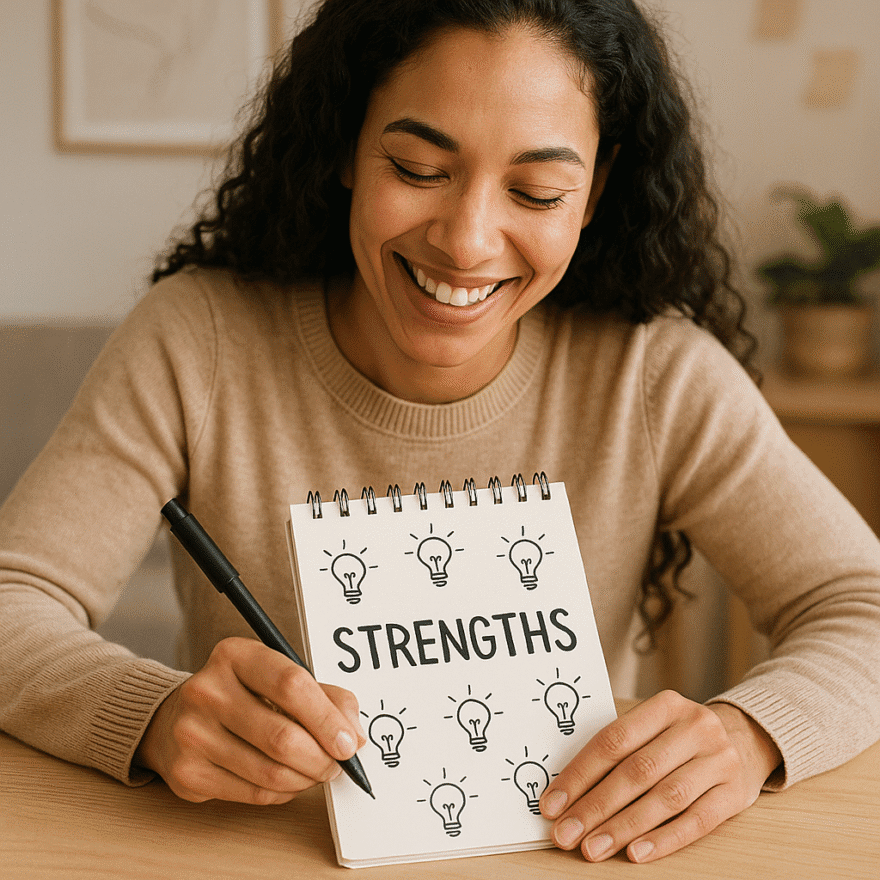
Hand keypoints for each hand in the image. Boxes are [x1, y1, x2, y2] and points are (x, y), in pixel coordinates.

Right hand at [134, 637, 365, 803]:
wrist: (174, 717)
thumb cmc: (242, 694)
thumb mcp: (280, 677)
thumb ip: (325, 697)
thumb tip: (354, 735)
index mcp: (235, 655)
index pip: (291, 685)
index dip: (327, 719)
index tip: (349, 741)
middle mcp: (208, 690)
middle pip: (283, 736)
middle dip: (322, 758)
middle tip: (339, 763)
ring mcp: (192, 733)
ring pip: (270, 772)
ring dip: (306, 778)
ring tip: (316, 771)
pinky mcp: (187, 772)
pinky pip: (253, 793)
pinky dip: (283, 792)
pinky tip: (288, 780)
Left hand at [539, 690, 781, 862]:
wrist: (745, 737)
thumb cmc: (680, 737)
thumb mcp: (654, 727)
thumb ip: (618, 751)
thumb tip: (565, 791)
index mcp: (665, 705)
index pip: (613, 740)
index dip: (579, 774)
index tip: (552, 803)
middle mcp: (694, 728)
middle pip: (637, 771)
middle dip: (596, 806)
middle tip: (566, 834)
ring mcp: (718, 760)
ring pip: (665, 798)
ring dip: (623, 827)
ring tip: (593, 848)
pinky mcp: (735, 794)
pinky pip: (697, 821)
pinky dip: (664, 839)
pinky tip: (636, 853)